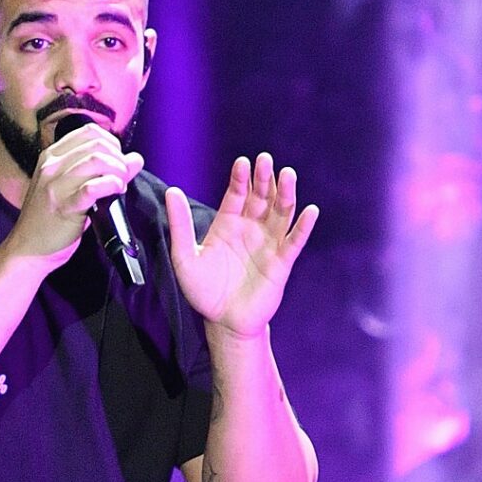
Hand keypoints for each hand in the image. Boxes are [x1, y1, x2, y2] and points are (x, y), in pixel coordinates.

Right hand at [6, 123, 143, 268]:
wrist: (27, 250)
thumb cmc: (51, 220)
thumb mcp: (74, 188)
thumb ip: (103, 170)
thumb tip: (135, 158)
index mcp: (51, 156)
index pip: (89, 132)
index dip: (112, 143)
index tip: (117, 161)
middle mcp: (51, 166)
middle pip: (97, 144)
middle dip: (118, 158)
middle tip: (123, 177)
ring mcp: (56, 186)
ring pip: (97, 161)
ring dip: (118, 171)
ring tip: (121, 186)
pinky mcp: (64, 207)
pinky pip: (93, 187)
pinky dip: (111, 185)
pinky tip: (116, 192)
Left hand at [166, 153, 317, 338]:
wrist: (223, 321)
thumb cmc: (203, 290)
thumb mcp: (185, 257)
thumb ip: (180, 225)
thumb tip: (172, 192)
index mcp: (228, 223)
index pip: (236, 194)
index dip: (240, 178)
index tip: (243, 162)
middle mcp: (251, 228)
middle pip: (262, 197)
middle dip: (264, 178)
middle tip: (266, 160)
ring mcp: (268, 244)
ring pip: (281, 213)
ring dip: (286, 194)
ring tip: (288, 175)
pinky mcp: (282, 262)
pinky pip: (295, 242)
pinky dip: (304, 227)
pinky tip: (310, 211)